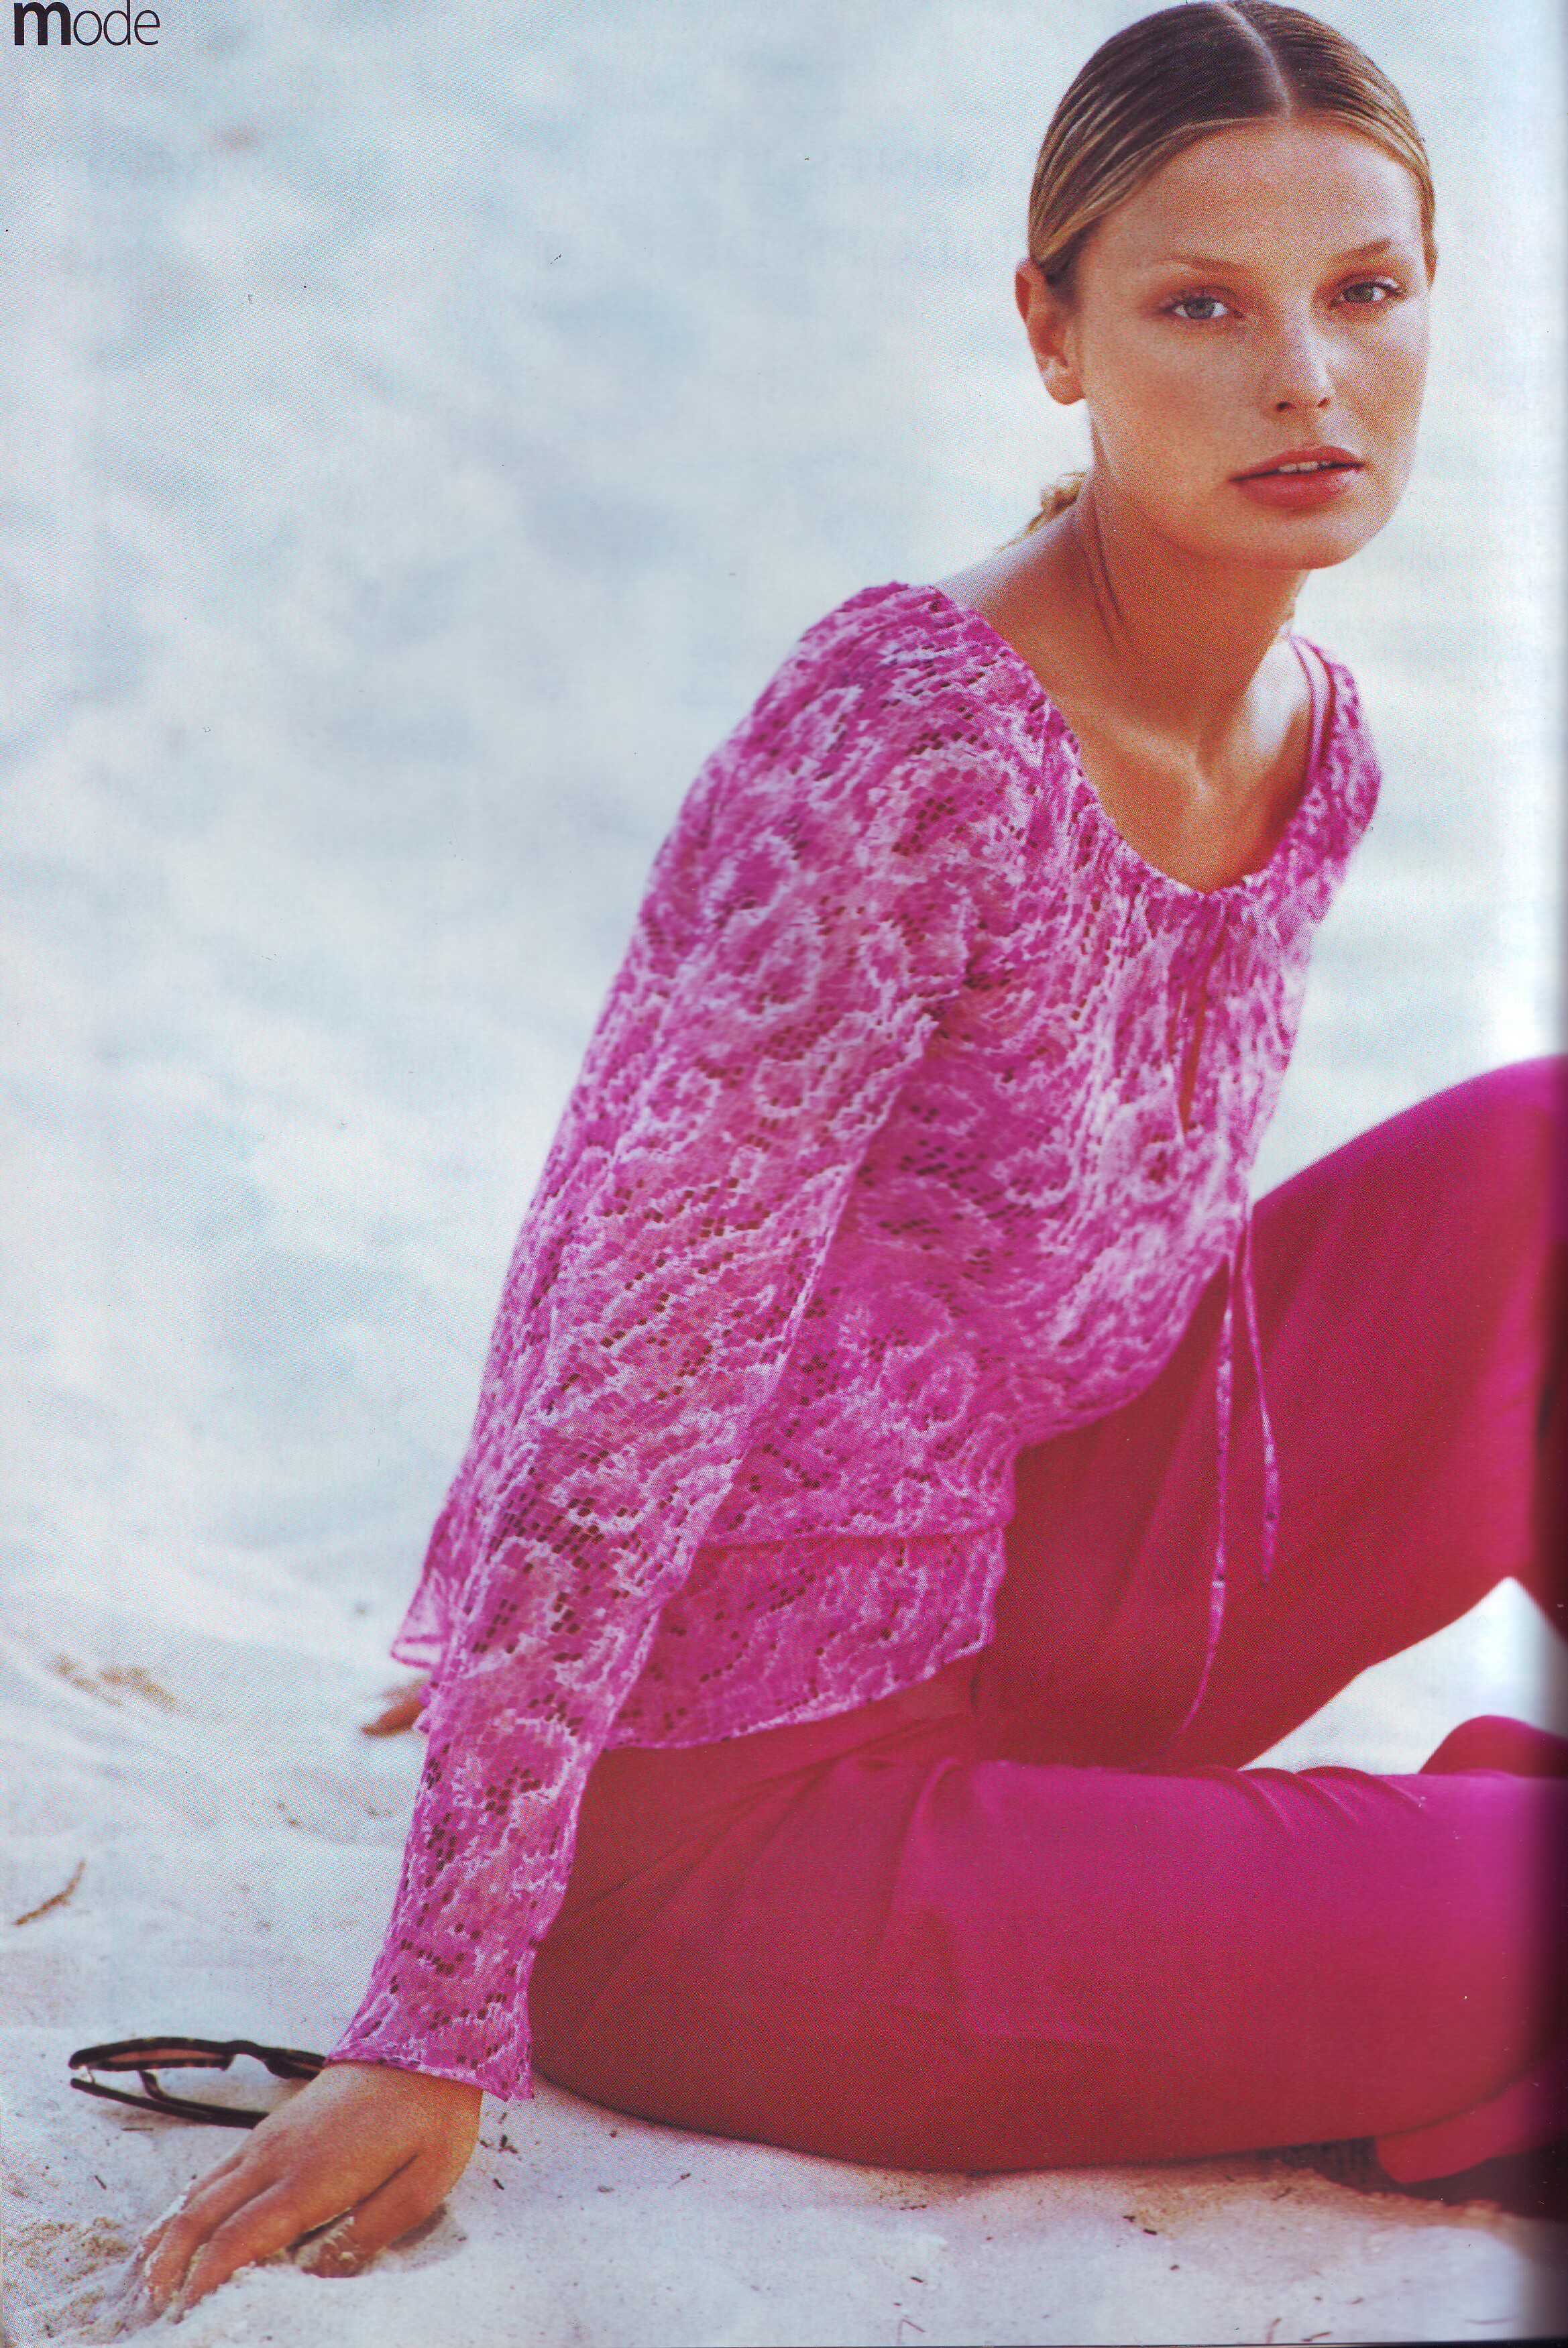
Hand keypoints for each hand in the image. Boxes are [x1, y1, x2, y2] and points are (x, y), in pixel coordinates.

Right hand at [126, 2061, 480, 2323]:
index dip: (205, 2280)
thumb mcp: (421, 2185)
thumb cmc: (431, 2116)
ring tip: (146, 2278)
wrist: (426, 2039)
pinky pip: (217, 2171)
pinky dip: (187, 2204)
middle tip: (148, 2310)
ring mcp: (270, 2138)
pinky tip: (179, 2223)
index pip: (238, 2238)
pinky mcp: (275, 2127)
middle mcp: (276, 2157)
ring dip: (168, 2236)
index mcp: (309, 2178)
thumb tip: (317, 2276)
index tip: (185, 2315)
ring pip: (200, 2191)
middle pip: (201, 2216)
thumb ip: (367, 2234)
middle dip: (168, 2266)